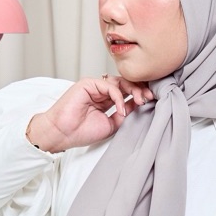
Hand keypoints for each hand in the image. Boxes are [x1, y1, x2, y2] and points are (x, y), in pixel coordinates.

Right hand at [26, 75, 153, 152]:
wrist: (62, 134)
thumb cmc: (81, 131)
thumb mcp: (111, 124)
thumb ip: (124, 114)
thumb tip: (140, 106)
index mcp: (106, 100)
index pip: (127, 92)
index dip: (140, 94)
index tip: (153, 100)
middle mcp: (101, 91)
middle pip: (126, 84)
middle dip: (140, 89)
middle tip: (150, 97)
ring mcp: (94, 86)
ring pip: (119, 81)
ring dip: (133, 90)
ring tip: (141, 101)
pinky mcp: (87, 83)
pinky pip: (109, 85)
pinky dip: (119, 96)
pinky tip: (122, 108)